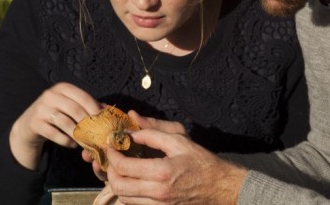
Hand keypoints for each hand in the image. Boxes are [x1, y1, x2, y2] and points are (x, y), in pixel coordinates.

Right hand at [9, 82, 101, 169]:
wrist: (29, 124)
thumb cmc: (57, 113)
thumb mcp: (71, 105)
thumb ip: (89, 105)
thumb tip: (109, 110)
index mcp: (63, 88)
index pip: (83, 97)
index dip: (95, 109)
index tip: (104, 122)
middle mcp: (50, 95)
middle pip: (75, 109)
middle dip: (87, 124)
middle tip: (96, 135)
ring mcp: (41, 108)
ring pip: (65, 122)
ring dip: (78, 134)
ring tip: (85, 142)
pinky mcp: (34, 123)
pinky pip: (54, 133)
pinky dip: (66, 140)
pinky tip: (72, 144)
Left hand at [105, 112, 247, 203]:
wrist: (219, 187)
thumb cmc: (201, 161)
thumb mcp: (180, 140)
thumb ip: (153, 133)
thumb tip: (131, 131)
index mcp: (162, 172)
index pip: (124, 166)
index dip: (113, 155)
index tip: (112, 145)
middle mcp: (158, 193)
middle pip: (118, 186)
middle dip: (110, 171)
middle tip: (114, 157)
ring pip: (124, 198)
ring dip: (118, 182)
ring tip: (122, 168)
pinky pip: (135, 204)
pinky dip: (128, 193)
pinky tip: (133, 180)